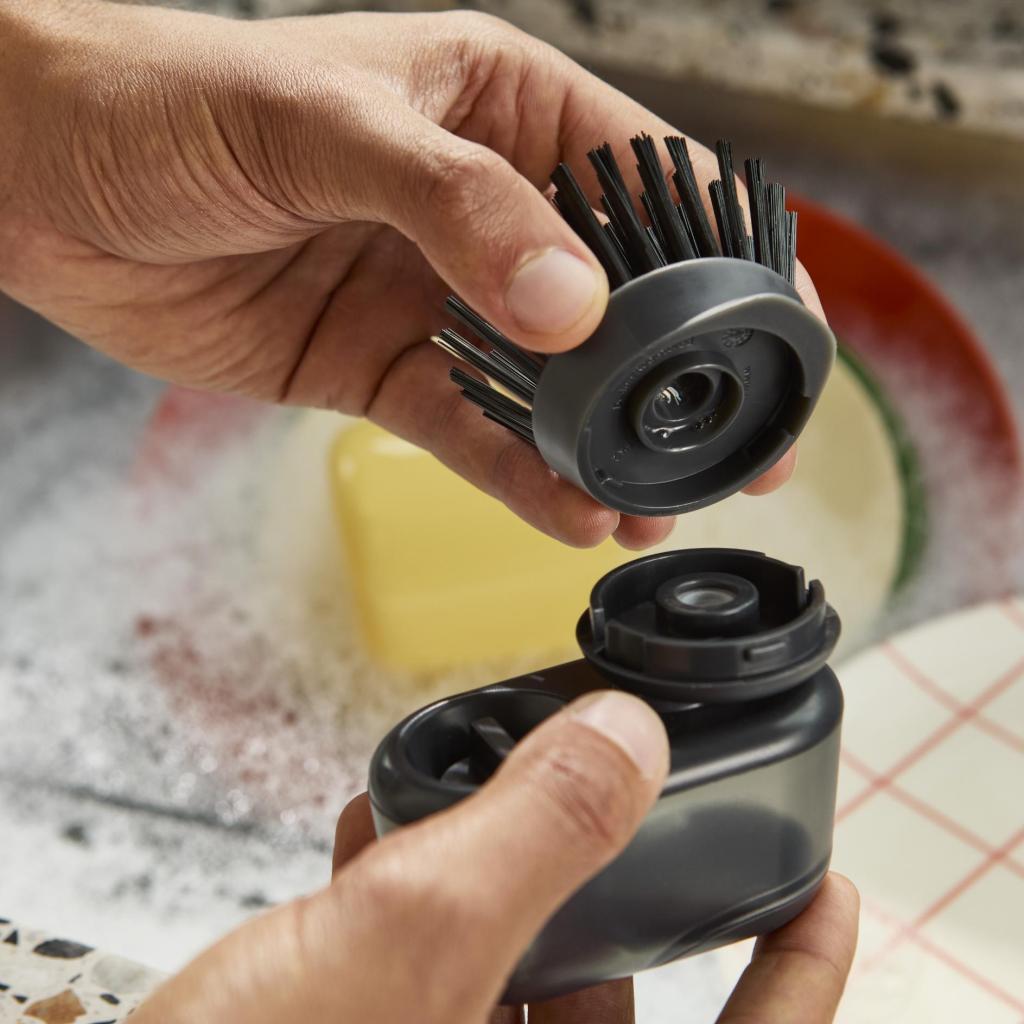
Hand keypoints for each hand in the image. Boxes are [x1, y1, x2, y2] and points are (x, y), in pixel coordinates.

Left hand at [0, 2, 818, 546]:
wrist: (44, 179)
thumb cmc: (170, 101)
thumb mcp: (326, 125)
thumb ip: (459, 208)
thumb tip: (573, 306)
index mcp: (501, 112)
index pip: (646, 184)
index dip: (719, 260)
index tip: (774, 332)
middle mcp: (484, 210)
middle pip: (612, 303)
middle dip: (673, 382)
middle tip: (735, 456)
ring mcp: (438, 296)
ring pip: (546, 386)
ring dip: (600, 450)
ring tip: (652, 509)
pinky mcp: (384, 367)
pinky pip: (469, 430)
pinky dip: (517, 475)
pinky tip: (566, 513)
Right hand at [130, 690, 857, 1023]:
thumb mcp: (406, 946)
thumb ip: (531, 836)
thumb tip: (627, 740)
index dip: (804, 976)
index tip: (830, 892)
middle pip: (613, 1000)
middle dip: (606, 886)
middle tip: (617, 797)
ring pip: (508, 979)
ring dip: (491, 878)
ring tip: (470, 796)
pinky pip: (423, 979)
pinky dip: (412, 902)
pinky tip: (368, 837)